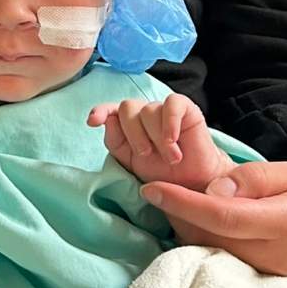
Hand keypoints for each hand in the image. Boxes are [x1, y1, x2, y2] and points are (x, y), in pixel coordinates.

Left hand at [87, 93, 235, 188]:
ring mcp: (163, 110)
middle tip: (147, 155)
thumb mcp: (132, 163)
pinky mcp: (185, 108)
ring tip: (171, 158)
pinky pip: (172, 103)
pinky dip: (170, 121)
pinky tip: (173, 139)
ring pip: (149, 110)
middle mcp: (144, 114)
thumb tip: (105, 122)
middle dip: (134, 134)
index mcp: (128, 126)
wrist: (193, 183)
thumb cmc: (162, 173)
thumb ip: (116, 143)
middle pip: (127, 107)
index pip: (110, 111)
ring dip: (157, 138)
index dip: (100, 111)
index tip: (93, 122)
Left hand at [139, 161, 286, 280]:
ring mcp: (267, 275)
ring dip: (185, 229)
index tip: (151, 188)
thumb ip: (256, 179)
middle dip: (176, 215)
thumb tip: (212, 188)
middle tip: (158, 190)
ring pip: (211, 253)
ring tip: (174, 202)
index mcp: (285, 224)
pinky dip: (202, 241)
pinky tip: (196, 223)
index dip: (183, 204)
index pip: (222, 216)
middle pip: (208, 238)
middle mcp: (273, 256)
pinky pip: (221, 262)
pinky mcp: (261, 283)